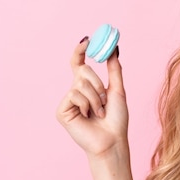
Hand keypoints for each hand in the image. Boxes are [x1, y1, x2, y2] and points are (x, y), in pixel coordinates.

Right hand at [56, 38, 128, 157]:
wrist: (112, 140)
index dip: (80, 51)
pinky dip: (87, 104)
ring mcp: (68, 101)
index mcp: (87, 86)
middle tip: (105, 98)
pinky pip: (74, 95)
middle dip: (98, 82)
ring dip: (96, 97)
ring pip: (80, 83)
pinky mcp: (62, 111)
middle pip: (83, 70)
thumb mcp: (117, 89)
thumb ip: (114, 69)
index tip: (87, 40)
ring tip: (99, 112)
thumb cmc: (116, 119)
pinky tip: (89, 116)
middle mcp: (75, 91)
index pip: (79, 64)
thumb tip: (114, 48)